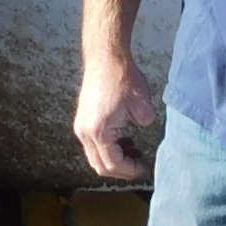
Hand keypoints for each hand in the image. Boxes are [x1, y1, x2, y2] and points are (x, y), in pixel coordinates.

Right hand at [75, 49, 160, 180]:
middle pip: (100, 165)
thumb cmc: (122, 77)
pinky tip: (125, 139)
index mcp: (98, 132)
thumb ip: (145, 124)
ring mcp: (81, 126)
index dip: (130, 170)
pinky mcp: (83, 119)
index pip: (113, 164)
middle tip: (139, 164)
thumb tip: (143, 128)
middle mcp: (84, 132)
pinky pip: (93, 144)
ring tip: (135, 151)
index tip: (145, 167)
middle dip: (121, 170)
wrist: (105, 56)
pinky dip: (108, 148)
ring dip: (114, 159)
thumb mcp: (143, 106)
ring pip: (95, 156)